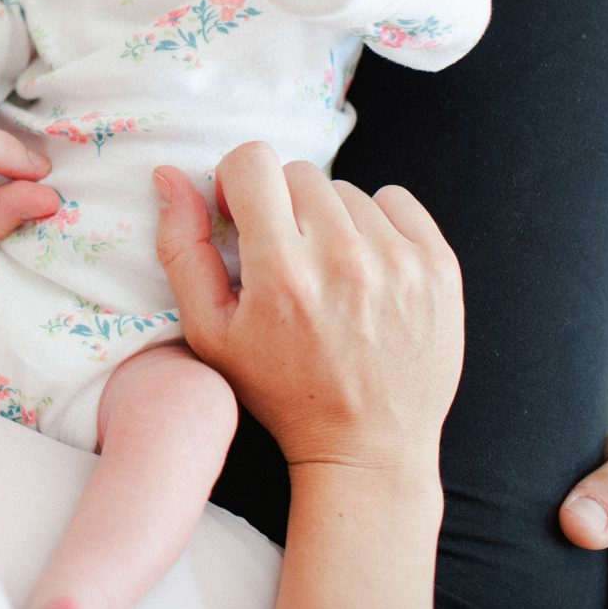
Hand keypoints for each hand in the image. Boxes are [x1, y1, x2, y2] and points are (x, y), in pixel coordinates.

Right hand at [155, 142, 463, 471]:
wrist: (369, 446)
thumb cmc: (281, 390)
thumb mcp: (210, 333)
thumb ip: (181, 249)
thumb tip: (168, 176)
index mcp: (281, 272)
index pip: (252, 162)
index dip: (238, 184)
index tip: (245, 220)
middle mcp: (343, 258)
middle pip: (299, 173)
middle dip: (284, 206)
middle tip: (288, 257)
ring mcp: (398, 261)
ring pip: (347, 190)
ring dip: (331, 220)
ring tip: (330, 273)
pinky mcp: (439, 267)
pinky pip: (397, 201)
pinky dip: (378, 223)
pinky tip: (368, 268)